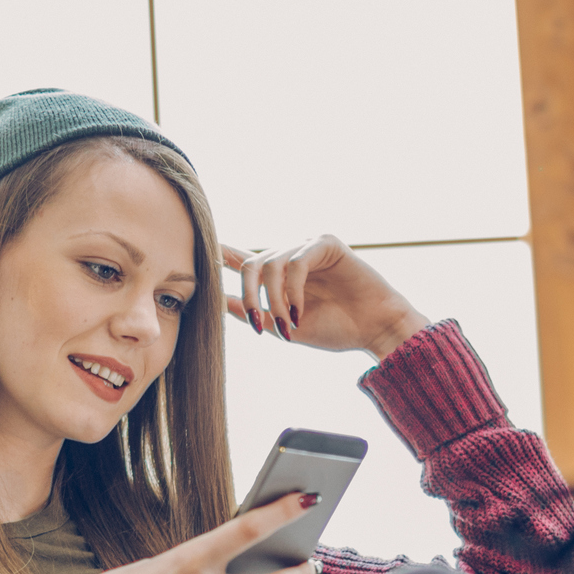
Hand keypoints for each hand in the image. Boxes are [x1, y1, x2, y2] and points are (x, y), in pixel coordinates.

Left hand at [223, 236, 428, 360]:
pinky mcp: (325, 243)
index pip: (242, 260)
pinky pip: (296, 262)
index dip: (220, 256)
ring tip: (289, 324)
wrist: (374, 330)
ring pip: (271, 263)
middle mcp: (290, 256)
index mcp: (279, 276)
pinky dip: (293, 290)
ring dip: (275, 298)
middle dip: (250, 296)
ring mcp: (307, 247)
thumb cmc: (335, 330)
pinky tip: (301, 310)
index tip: (198, 253)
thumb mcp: (285, 327)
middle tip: (258, 323)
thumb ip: (255, 312)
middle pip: (250, 263)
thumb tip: (221, 302)